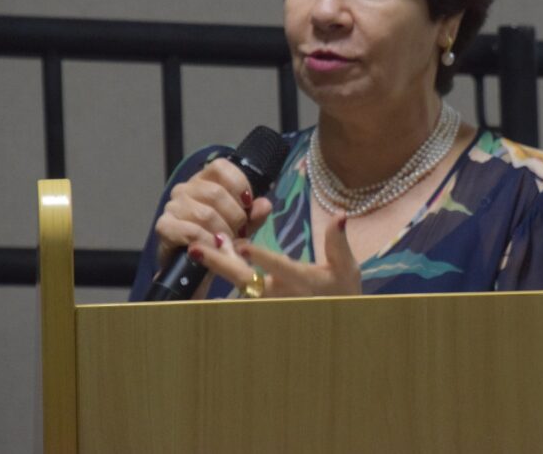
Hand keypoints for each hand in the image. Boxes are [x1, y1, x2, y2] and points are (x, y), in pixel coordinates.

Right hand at [154, 158, 272, 269]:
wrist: (193, 270)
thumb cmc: (218, 241)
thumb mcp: (242, 226)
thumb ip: (255, 214)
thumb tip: (264, 205)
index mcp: (204, 180)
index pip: (221, 167)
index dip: (239, 185)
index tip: (247, 206)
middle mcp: (185, 188)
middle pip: (216, 193)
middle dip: (234, 217)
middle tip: (238, 233)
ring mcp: (172, 206)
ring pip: (205, 214)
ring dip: (222, 233)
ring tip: (226, 243)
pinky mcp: (164, 226)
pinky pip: (191, 231)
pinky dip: (207, 242)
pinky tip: (214, 248)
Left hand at [192, 213, 361, 297]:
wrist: (337, 327)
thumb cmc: (343, 294)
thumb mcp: (346, 268)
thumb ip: (337, 242)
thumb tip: (340, 214)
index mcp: (301, 281)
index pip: (278, 267)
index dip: (260, 257)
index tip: (242, 244)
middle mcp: (280, 294)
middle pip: (244, 278)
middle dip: (219, 262)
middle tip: (196, 248)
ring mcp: (268, 303)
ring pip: (237, 284)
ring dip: (219, 266)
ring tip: (198, 249)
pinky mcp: (261, 307)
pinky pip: (238, 292)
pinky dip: (225, 274)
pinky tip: (211, 260)